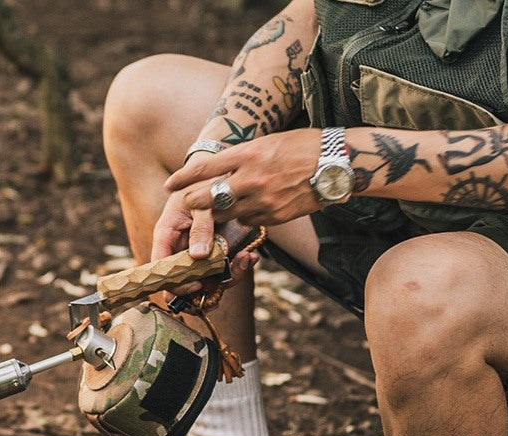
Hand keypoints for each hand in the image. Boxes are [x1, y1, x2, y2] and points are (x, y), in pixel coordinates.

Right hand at [152, 158, 257, 295]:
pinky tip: (250, 257)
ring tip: (245, 259)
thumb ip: (201, 227)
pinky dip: (238, 268)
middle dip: (204, 287)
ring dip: (227, 277)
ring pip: (206, 281)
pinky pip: (223, 271)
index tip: (196, 283)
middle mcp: (180, 250)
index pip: (160, 268)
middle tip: (225, 277)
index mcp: (166, 236)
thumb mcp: (201, 202)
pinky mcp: (215, 254)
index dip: (174, 282)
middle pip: (183, 282)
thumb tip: (199, 256)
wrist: (221, 175)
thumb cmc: (203, 184)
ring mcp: (197, 255)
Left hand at [165, 128, 322, 226]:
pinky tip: (249, 209)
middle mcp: (251, 179)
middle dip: (195, 202)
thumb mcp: (267, 142)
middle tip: (188, 203)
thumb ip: (242, 157)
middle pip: (210, 197)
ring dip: (220, 211)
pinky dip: (244, 217)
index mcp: (248, 154)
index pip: (206, 168)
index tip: (171, 184)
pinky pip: (248, 221)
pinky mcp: (274, 216)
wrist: (336, 164)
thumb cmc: (302, 146)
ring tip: (221, 206)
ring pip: (227, 213)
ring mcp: (262, 200)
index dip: (185, 178)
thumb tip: (219, 168)